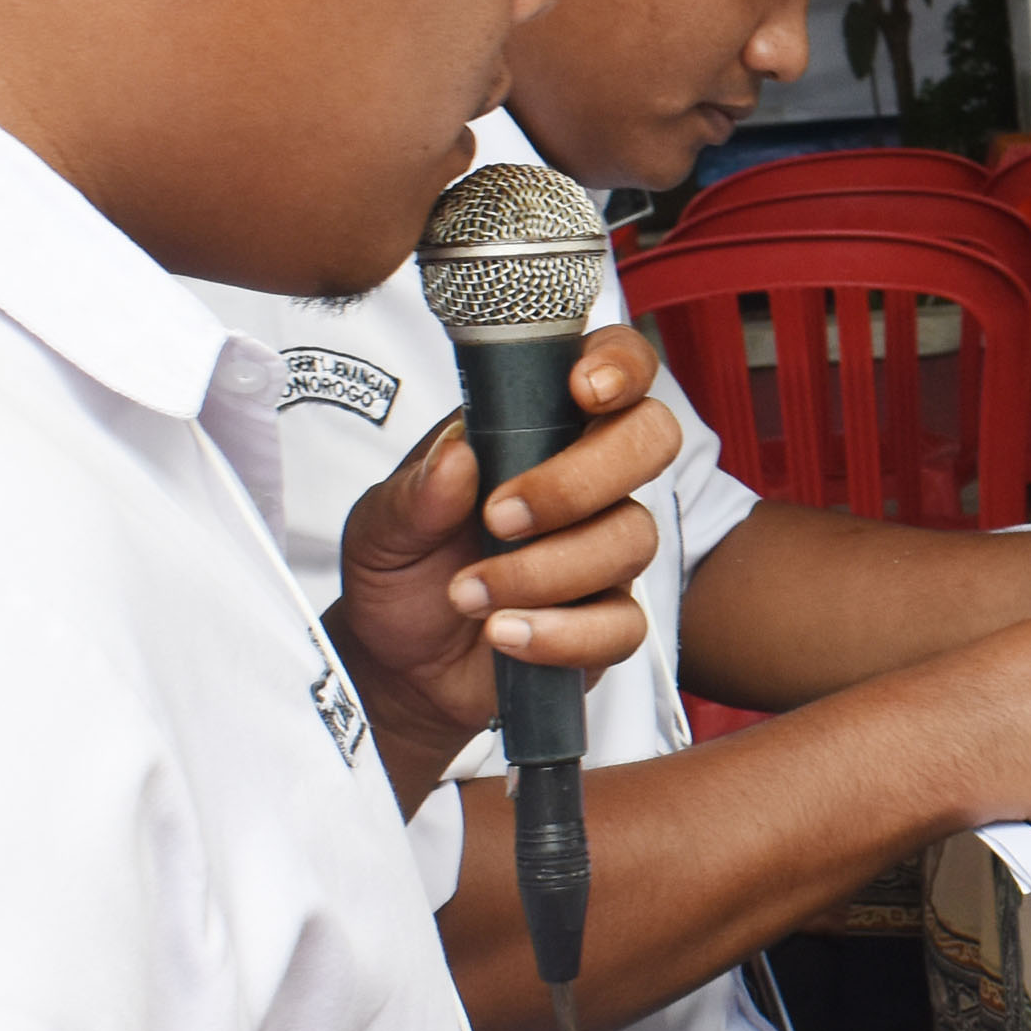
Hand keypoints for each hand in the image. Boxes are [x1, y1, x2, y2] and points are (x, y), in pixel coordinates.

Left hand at [327, 324, 675, 807]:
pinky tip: (504, 634)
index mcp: (536, 428)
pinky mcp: (608, 622)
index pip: (613, 367)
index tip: (584, 389)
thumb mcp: (380, 526)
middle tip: (501, 516)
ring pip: (633, 536)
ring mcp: (605, 551)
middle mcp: (586, 481)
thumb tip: (457, 459)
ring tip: (468, 594)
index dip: (620, 364)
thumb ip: (415, 492)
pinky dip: (560, 633)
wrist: (398, 666)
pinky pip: (621, 624)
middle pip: (650, 440)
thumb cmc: (400, 575)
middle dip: (582, 478)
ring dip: (544, 569)